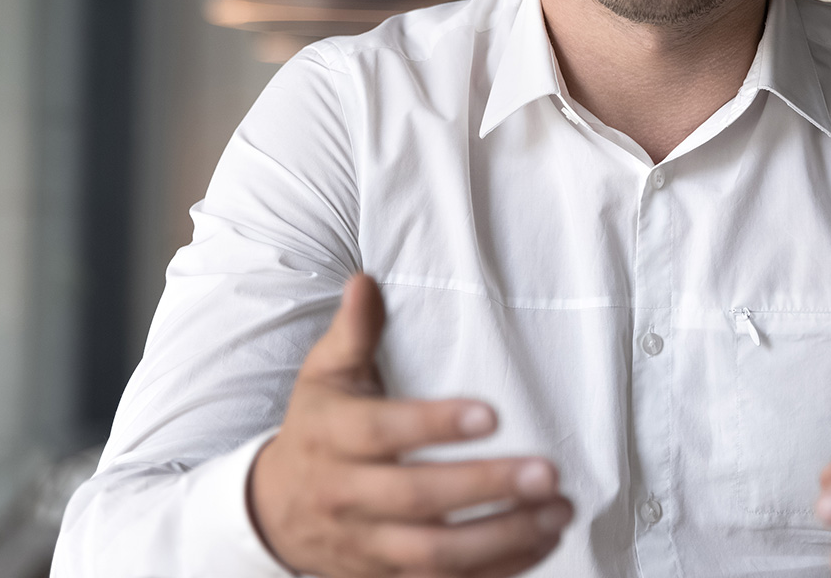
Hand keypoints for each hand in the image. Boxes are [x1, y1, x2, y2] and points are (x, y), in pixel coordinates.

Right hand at [249, 274, 573, 576]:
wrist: (273, 512)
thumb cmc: (315, 431)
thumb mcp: (323, 377)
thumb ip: (353, 333)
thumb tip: (365, 281)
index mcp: (332, 436)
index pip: (382, 432)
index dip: (434, 425)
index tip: (490, 414)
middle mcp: (347, 495)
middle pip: (416, 499)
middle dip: (485, 487)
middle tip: (545, 472)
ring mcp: (367, 545)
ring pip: (435, 555)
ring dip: (502, 538)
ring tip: (557, 511)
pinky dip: (497, 571)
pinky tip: (541, 543)